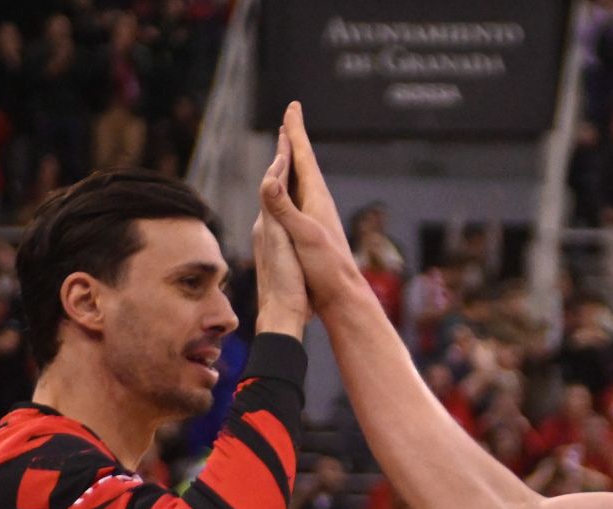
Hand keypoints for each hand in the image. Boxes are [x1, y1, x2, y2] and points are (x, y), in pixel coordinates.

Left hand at [252, 138, 308, 333]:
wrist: (281, 315)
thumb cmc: (286, 283)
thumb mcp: (280, 242)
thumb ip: (275, 209)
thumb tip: (269, 179)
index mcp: (268, 224)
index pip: (274, 182)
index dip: (282, 158)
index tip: (288, 133)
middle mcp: (266, 230)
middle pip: (273, 189)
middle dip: (281, 165)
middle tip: (286, 139)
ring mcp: (270, 243)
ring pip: (277, 204)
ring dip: (283, 184)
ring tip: (288, 168)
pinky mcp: (277, 255)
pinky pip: (282, 220)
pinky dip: (287, 206)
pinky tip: (290, 211)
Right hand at [259, 102, 367, 312]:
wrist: (342, 296)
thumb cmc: (326, 268)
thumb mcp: (303, 236)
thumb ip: (284, 209)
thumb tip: (270, 180)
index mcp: (316, 198)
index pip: (303, 157)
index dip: (296, 132)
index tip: (292, 107)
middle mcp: (318, 203)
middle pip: (304, 163)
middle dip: (295, 139)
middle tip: (291, 116)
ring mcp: (315, 216)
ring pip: (302, 180)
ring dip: (293, 161)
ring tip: (288, 147)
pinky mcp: (311, 230)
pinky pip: (299, 197)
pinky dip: (292, 186)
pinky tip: (291, 191)